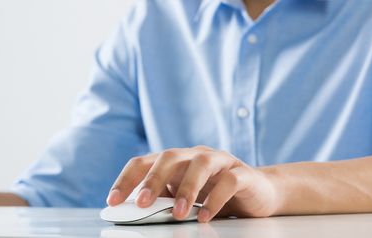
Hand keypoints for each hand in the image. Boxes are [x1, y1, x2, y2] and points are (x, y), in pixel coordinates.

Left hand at [106, 146, 279, 221]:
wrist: (259, 191)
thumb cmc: (214, 193)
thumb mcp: (184, 197)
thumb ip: (163, 200)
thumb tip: (135, 212)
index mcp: (176, 160)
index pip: (144, 162)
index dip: (126, 179)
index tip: (112, 201)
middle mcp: (195, 155)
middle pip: (169, 157)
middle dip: (153, 179)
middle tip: (142, 203)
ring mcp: (219, 161)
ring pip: (200, 164)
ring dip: (187, 188)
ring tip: (178, 213)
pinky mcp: (242, 173)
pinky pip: (229, 181)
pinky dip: (215, 198)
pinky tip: (205, 216)